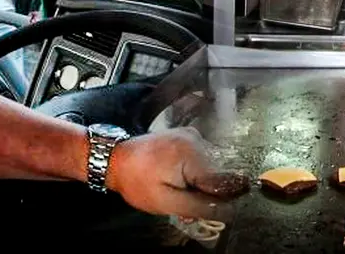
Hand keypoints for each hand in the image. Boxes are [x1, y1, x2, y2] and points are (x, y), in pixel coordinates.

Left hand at [106, 127, 244, 219]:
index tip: (204, 206)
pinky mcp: (187, 136)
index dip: (217, 200)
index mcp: (193, 154)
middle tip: (183, 202)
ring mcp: (192, 135)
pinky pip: (201, 159)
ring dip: (198, 183)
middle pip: (217, 174)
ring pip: (210, 168)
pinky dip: (193, 173)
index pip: (223, 182)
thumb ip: (198, 205)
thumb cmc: (137, 181)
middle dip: (204, 192)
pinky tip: (176, 179)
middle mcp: (197, 139)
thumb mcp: (166, 202)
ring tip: (176, 190)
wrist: (116, 159)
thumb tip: (228, 210)